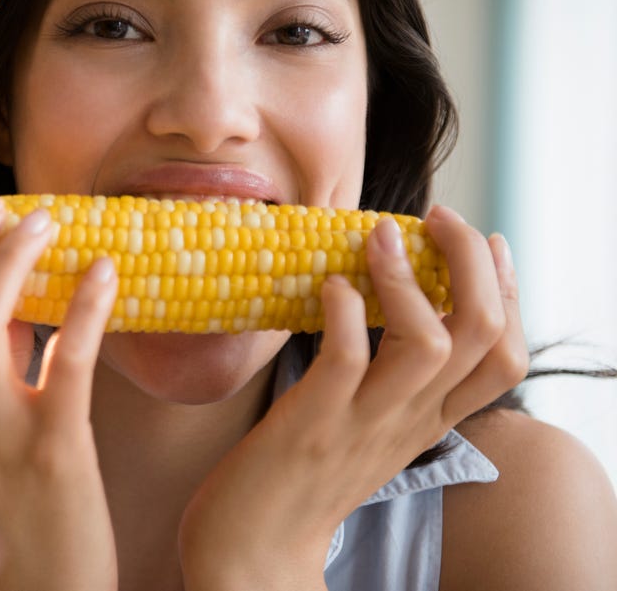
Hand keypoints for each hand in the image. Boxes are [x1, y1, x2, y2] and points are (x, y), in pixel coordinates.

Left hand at [178, 206, 527, 590]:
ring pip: (427, 345)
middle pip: (483, 338)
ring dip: (406, 279)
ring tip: (379, 235)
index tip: (490, 245)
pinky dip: (345, 313)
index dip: (510, 295)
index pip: (506, 358)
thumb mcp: (368, 427)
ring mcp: (363, 423)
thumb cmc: (301, 473)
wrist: (254, 546)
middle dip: (473, 266)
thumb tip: (388, 303)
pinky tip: (331, 285)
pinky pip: (346, 360)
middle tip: (441, 218)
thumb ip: (390, 379)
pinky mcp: (313, 425)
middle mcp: (409, 421)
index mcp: (428, 421)